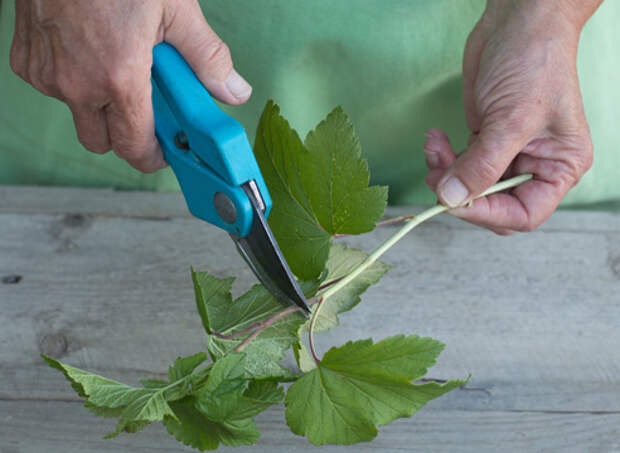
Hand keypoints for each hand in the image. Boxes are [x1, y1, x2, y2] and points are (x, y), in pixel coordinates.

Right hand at [9, 0, 251, 171]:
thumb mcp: (176, 9)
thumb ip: (207, 58)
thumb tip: (233, 91)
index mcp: (119, 78)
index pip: (135, 147)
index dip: (153, 156)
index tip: (166, 150)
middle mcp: (76, 85)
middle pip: (102, 143)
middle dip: (125, 136)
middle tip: (145, 110)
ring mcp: (47, 74)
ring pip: (76, 115)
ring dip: (98, 105)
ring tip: (117, 65)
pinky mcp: (25, 59)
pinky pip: (53, 88)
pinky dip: (72, 80)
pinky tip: (87, 50)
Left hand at [424, 0, 600, 233]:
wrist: (519, 20)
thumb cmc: (534, 62)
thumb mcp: (511, 119)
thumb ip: (482, 164)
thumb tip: (450, 198)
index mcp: (558, 168)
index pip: (523, 215)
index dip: (487, 214)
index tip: (455, 200)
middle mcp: (534, 167)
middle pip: (492, 205)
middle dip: (460, 193)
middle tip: (436, 176)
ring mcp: (507, 155)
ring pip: (469, 187)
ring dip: (445, 174)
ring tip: (435, 148)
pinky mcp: (484, 140)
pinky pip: (459, 166)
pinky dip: (442, 159)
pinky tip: (435, 139)